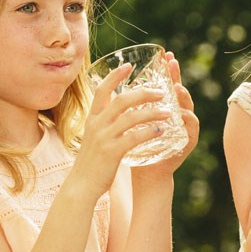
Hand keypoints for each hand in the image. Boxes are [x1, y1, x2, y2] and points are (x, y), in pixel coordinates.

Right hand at [77, 63, 171, 191]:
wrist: (81, 186)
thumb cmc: (92, 161)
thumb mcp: (94, 136)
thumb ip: (104, 122)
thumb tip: (117, 109)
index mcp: (92, 118)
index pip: (101, 90)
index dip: (115, 76)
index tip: (129, 65)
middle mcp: (97, 124)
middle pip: (121, 99)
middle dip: (143, 93)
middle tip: (161, 91)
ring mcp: (104, 138)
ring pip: (131, 117)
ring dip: (152, 112)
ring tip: (168, 112)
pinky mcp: (112, 152)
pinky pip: (134, 137)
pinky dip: (149, 132)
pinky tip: (162, 131)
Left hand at [130, 51, 198, 180]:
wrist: (144, 173)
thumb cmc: (136, 146)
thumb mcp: (130, 121)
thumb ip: (129, 105)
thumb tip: (113, 81)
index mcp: (163, 108)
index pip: (168, 86)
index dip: (168, 71)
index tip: (166, 55)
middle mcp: (176, 115)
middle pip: (180, 92)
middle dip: (177, 77)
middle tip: (174, 63)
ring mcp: (184, 128)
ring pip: (188, 108)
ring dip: (184, 97)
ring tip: (178, 88)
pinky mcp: (187, 142)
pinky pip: (192, 129)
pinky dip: (188, 121)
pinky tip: (182, 114)